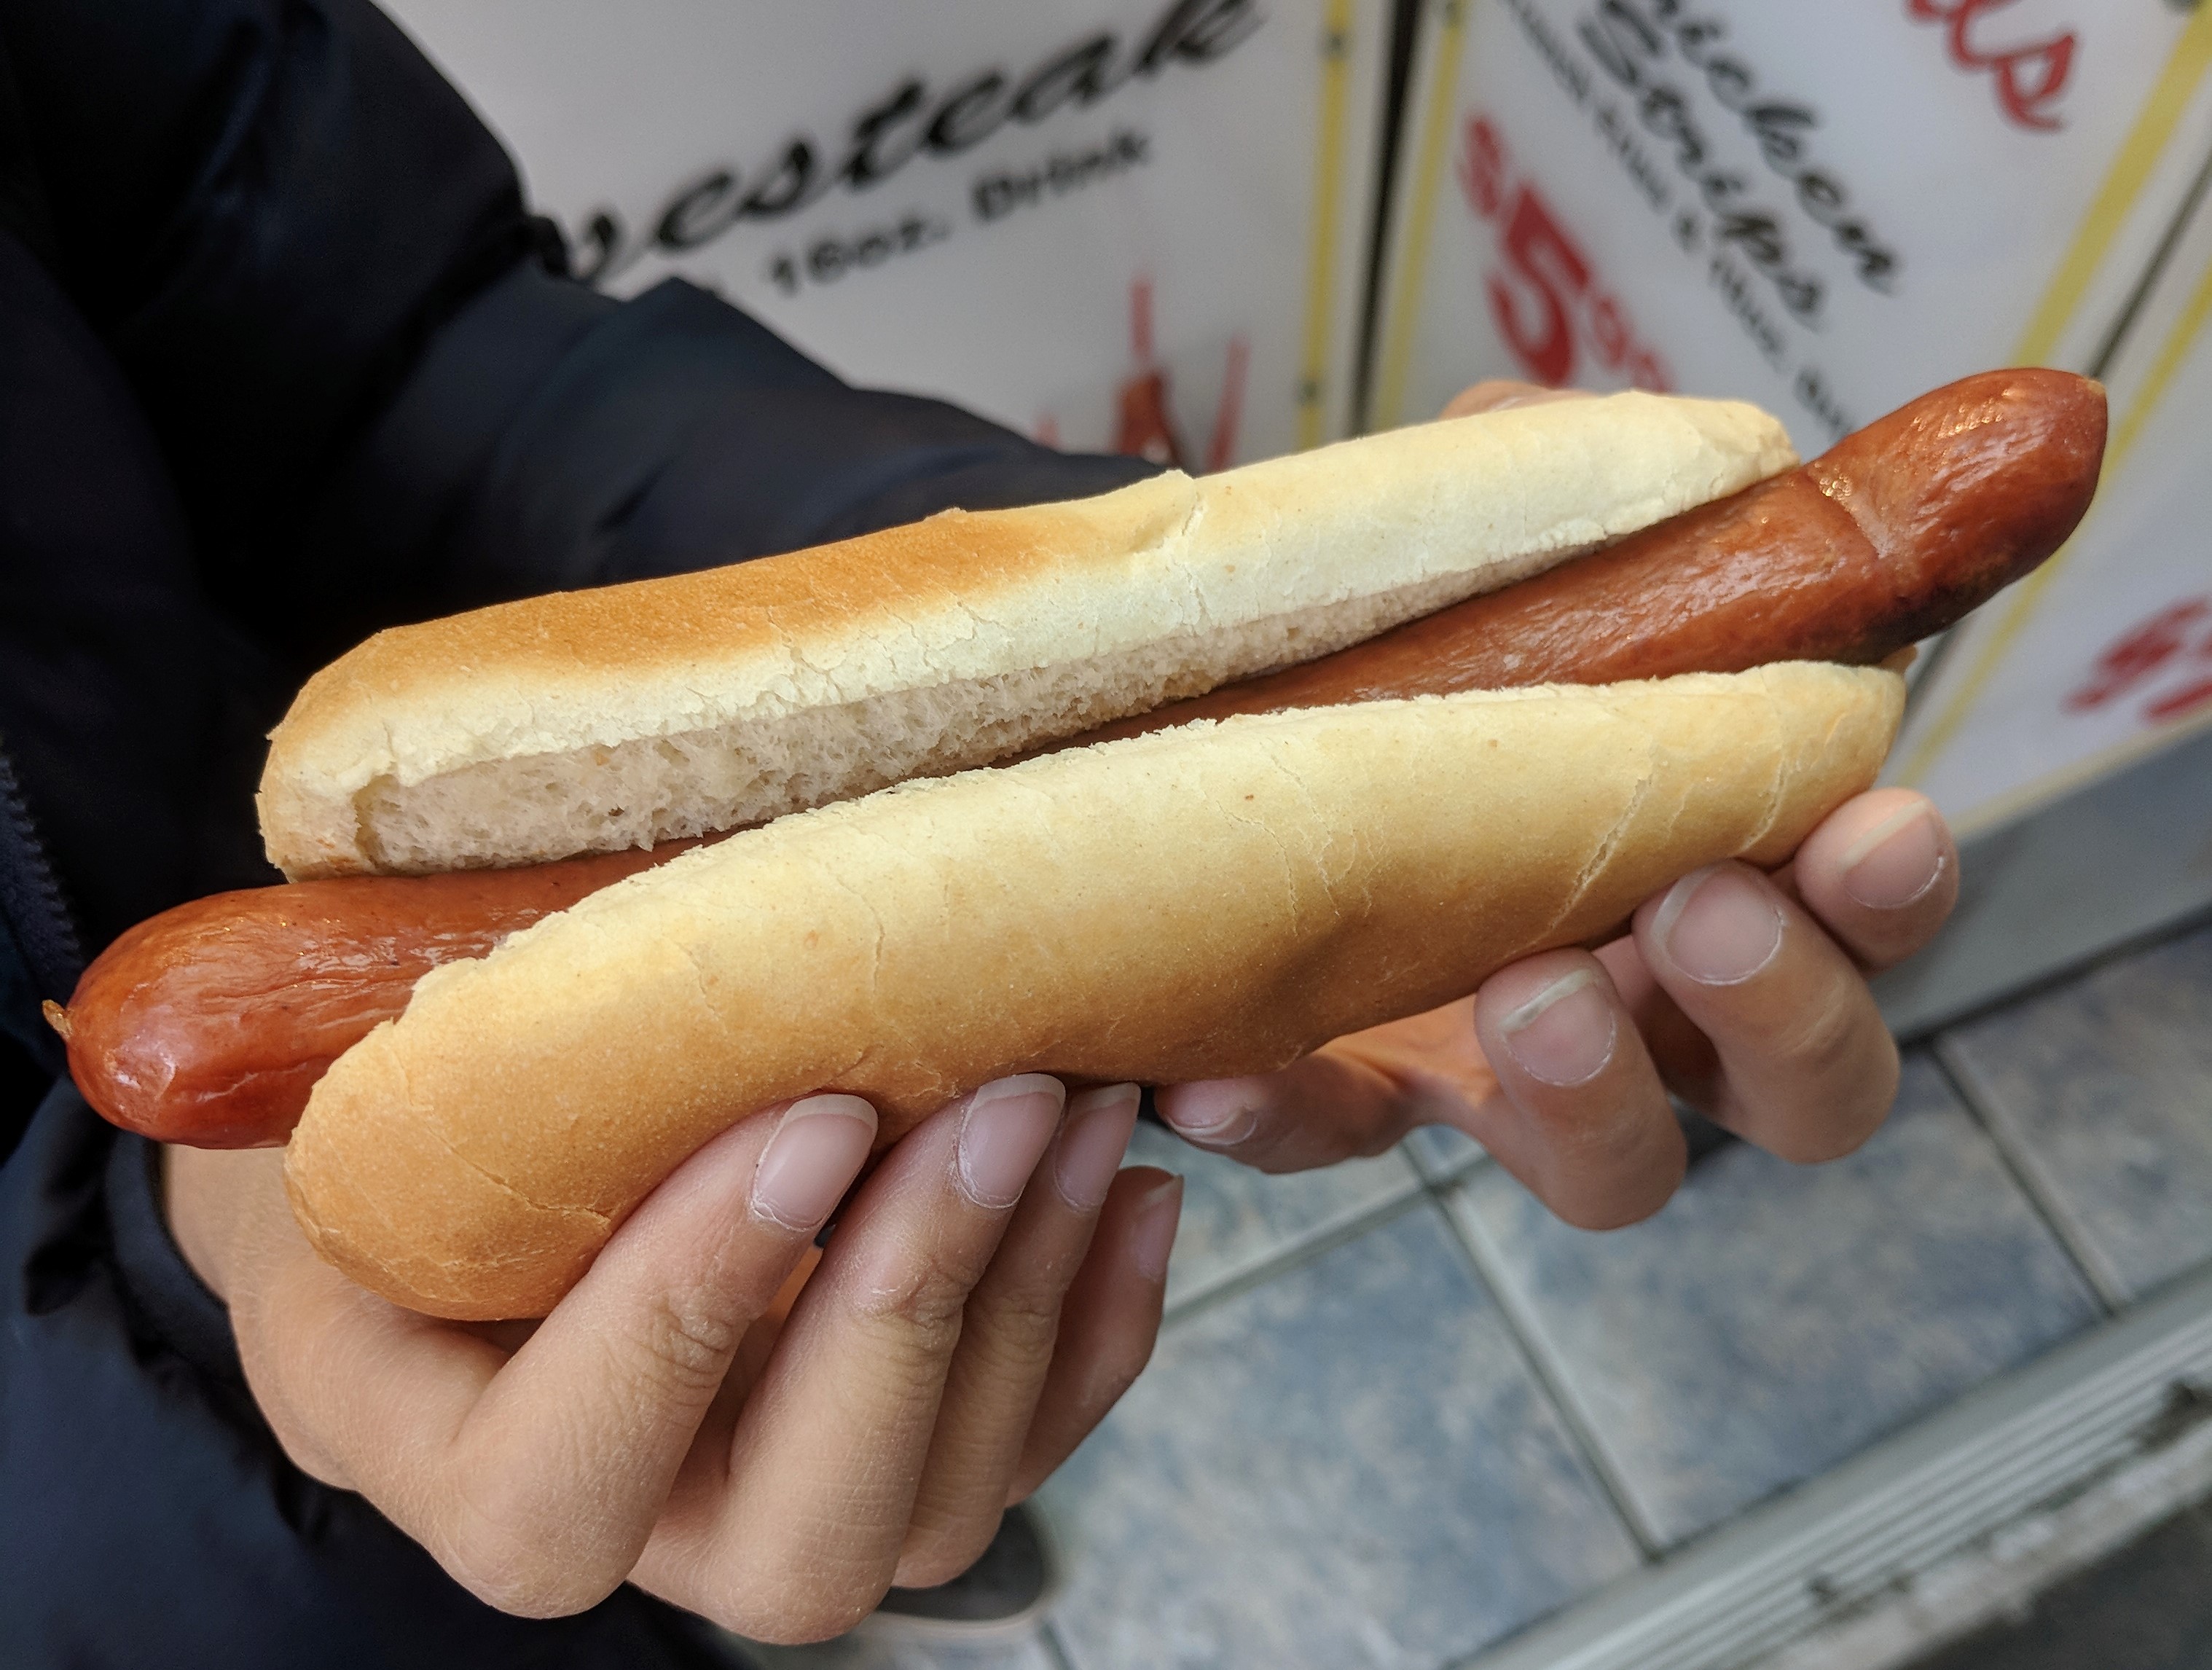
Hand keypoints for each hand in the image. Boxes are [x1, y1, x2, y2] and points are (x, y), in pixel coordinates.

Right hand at [167, 1077, 1179, 1640]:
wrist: (475, 1164)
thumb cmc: (413, 1111)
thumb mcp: (393, 1090)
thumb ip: (473, 1081)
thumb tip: (610, 938)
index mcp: (451, 1461)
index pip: (555, 1489)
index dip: (684, 1318)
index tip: (806, 1115)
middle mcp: (636, 1534)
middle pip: (798, 1551)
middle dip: (910, 1318)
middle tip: (995, 1105)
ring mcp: (782, 1515)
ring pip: (943, 1511)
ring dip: (1029, 1300)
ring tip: (1082, 1107)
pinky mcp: (904, 1467)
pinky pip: (1032, 1453)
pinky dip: (1099, 1328)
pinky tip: (1136, 1188)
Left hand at [1150, 379, 1956, 1227]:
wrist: (1233, 695)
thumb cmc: (1432, 625)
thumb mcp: (1511, 531)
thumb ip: (1598, 490)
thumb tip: (1707, 464)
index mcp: (1727, 854)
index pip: (1866, 913)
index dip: (1893, 891)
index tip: (1873, 824)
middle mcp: (1652, 996)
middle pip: (1805, 1087)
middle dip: (1783, 1008)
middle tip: (1702, 907)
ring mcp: (1504, 1068)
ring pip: (1621, 1167)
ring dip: (1598, 1095)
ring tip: (1530, 991)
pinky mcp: (1352, 1095)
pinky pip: (1335, 1140)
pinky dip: (1287, 1117)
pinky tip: (1215, 1078)